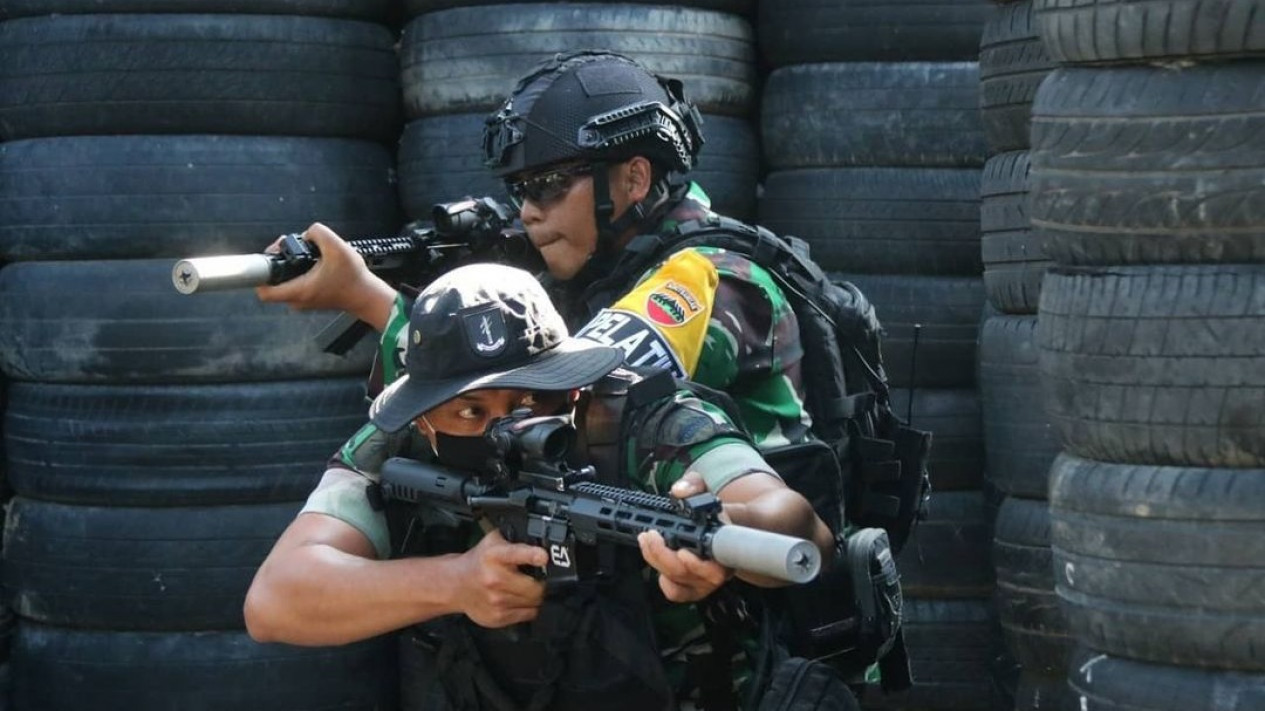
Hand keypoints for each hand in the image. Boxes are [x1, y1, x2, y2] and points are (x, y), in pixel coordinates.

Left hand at [255, 222, 395, 329]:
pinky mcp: (311, 298)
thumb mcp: (337, 247)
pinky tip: (313, 263)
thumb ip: (318, 232)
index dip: (260, 272)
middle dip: (280, 261)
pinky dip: (300, 272)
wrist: (367, 296)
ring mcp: (304, 301)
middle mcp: (298, 299)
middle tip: (293, 249)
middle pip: (273, 282)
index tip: (272, 257)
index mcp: (299, 290)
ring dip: (291, 266)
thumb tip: (308, 233)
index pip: (264, 291)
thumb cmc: (354, 279)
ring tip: (306, 255)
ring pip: (285, 282)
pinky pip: (296, 284)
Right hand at [452, 530, 547, 627]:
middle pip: (535, 587)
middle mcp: (494, 578)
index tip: (543, 556)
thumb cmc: (478, 562)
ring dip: (533, 596)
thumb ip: (516, 539)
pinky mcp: (497, 617)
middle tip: (535, 579)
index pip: (516, 554)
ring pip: (534, 602)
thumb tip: (543, 542)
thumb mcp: (493, 541)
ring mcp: (495, 600)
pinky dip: (527, 608)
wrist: (455, 585)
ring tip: (521, 588)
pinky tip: (515, 599)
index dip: (533, 555)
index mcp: (495, 555)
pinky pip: (528, 614)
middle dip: (540, 583)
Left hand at [638, 472, 731, 602]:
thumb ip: (693, 484)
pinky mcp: (695, 589)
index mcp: (726, 545)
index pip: (715, 565)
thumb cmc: (714, 510)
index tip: (682, 553)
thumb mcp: (705, 489)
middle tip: (650, 536)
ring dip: (657, 561)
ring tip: (646, 541)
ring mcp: (706, 581)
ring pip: (678, 581)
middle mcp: (719, 567)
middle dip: (664, 556)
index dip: (697, 564)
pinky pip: (677, 594)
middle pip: (688, 573)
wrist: (727, 527)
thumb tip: (678, 491)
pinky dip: (664, 583)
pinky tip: (657, 565)